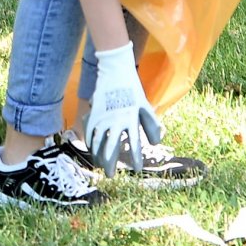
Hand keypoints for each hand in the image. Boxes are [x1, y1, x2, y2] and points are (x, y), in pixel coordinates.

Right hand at [86, 43, 161, 176]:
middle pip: (111, 146)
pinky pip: (90, 131)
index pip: (135, 142)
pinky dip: (90, 142)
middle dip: (110, 163)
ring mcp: (103, 115)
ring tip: (100, 166)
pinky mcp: (94, 112)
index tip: (137, 169)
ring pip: (97, 141)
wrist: (115, 69)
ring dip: (98, 155)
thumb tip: (156, 142)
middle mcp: (116, 118)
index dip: (136, 157)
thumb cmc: (133, 89)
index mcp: (131, 117)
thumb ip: (150, 124)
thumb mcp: (144, 105)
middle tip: (110, 176)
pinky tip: (92, 150)